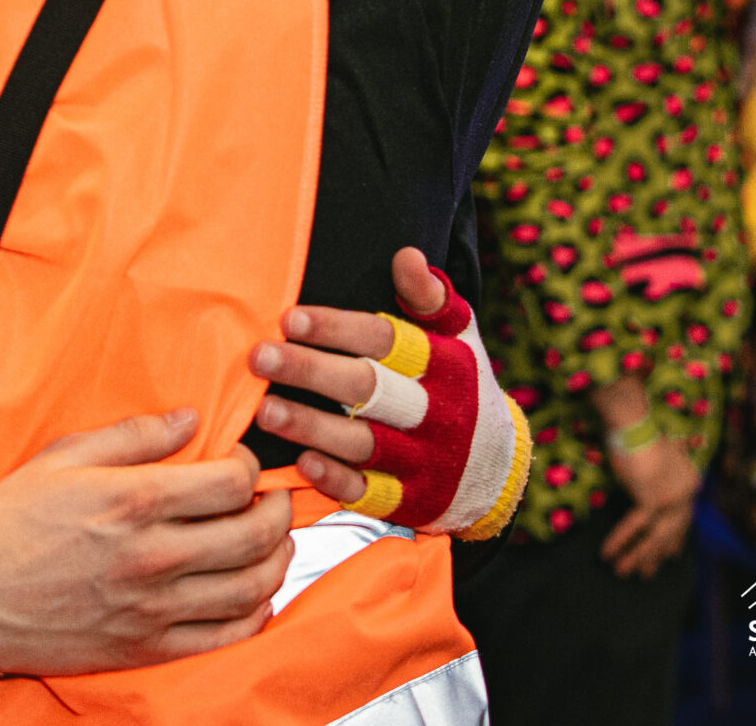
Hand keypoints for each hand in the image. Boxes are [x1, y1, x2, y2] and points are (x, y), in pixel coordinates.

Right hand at [0, 408, 291, 674]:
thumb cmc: (9, 524)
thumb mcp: (62, 458)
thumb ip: (133, 436)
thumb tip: (190, 418)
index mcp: (133, 502)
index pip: (231, 482)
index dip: (248, 466)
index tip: (239, 462)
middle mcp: (152, 557)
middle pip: (254, 533)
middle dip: (276, 509)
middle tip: (271, 498)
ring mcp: (153, 609)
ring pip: (251, 587)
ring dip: (276, 559)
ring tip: (271, 541)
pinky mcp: (147, 648)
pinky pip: (226, 636)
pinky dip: (255, 613)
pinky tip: (253, 592)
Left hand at [246, 247, 454, 504]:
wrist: (496, 467)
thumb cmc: (459, 383)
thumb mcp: (459, 337)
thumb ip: (431, 298)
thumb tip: (406, 256)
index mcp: (446, 364)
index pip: (386, 341)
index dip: (337, 328)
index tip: (289, 318)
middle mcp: (437, 412)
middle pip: (368, 387)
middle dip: (311, 370)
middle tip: (260, 356)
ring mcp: (424, 459)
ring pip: (362, 441)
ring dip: (311, 426)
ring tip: (265, 410)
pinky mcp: (411, 499)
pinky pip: (369, 492)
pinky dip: (336, 478)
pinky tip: (302, 463)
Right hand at [590, 380, 699, 577]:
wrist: (636, 425)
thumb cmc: (645, 431)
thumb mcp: (668, 443)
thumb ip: (682, 447)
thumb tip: (695, 440)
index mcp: (691, 482)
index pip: (684, 519)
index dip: (677, 539)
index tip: (672, 555)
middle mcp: (686, 494)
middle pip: (671, 532)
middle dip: (658, 555)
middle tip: (647, 573)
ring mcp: (671, 499)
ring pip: (655, 537)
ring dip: (638, 557)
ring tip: (623, 573)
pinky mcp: (651, 500)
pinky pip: (634, 527)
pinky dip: (620, 541)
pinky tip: (608, 554)